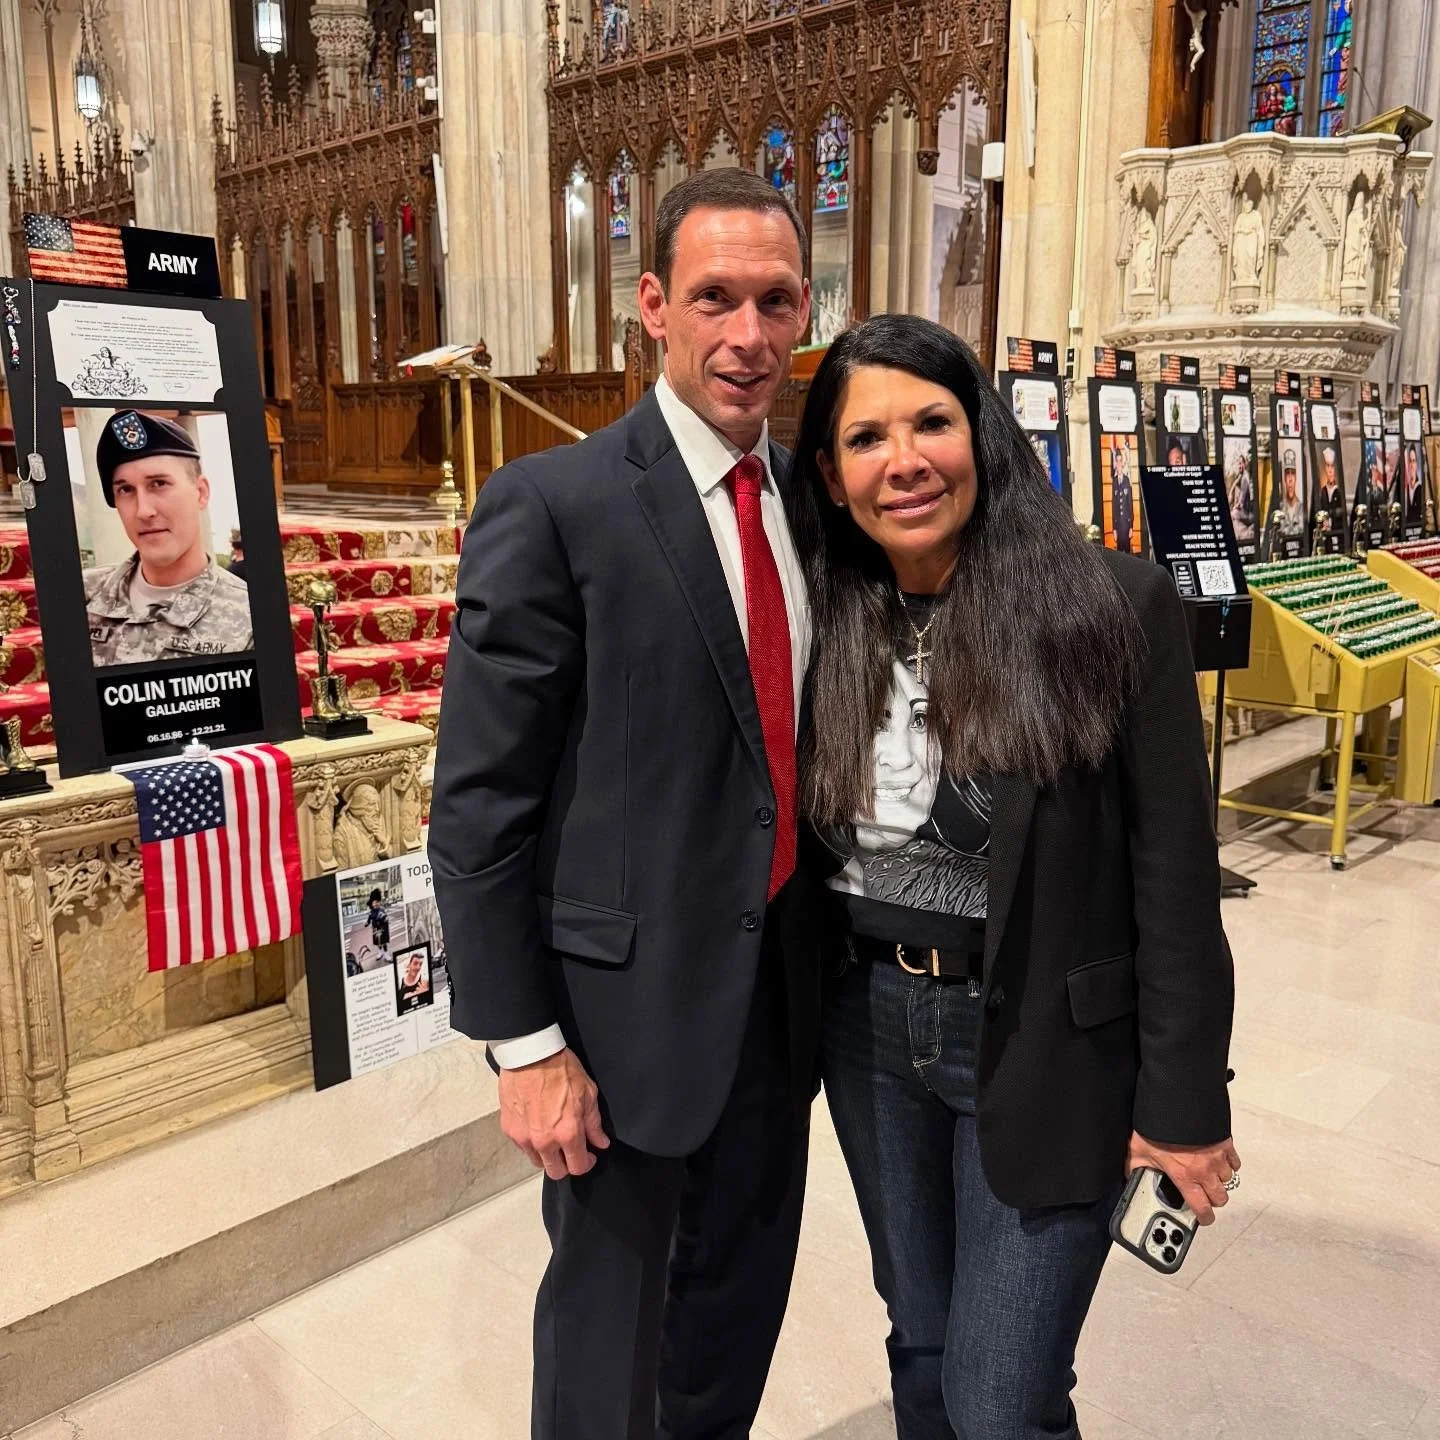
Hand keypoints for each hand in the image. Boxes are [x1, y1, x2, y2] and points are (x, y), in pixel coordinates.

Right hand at [499, 1047, 609, 1179]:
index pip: (577, 1167)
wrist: (530, 1055)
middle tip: (571, 1150)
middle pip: (556, 1172)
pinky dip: (532, 1142)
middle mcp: (545, 1141)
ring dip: (548, 1155)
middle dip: (566, 1164)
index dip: (586, 1163)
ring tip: (553, 1137)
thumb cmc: (560, 1069)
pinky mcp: (510, 1129)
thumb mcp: (588, 1093)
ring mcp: (524, 1137)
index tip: (588, 1156)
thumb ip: (594, 1123)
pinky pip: (523, 1146)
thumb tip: (600, 1142)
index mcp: (567, 1133)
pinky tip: (538, 1126)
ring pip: (538, 1161)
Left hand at [1127, 1131, 1240, 1225]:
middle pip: (1220, 1198)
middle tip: (1203, 1194)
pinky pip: (1234, 1162)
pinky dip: (1228, 1163)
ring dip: (1219, 1179)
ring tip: (1207, 1173)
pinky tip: (1216, 1159)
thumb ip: (1135, 1166)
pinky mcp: (1225, 1143)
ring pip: (1227, 1180)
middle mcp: (1204, 1170)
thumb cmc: (1157, 1126)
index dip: (1204, 1218)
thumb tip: (1128, 1175)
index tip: (1203, 1218)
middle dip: (1213, 1199)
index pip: (1202, 1209)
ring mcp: (1218, 1157)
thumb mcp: (1137, 1149)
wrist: (1175, 1102)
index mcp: (1184, 1176)